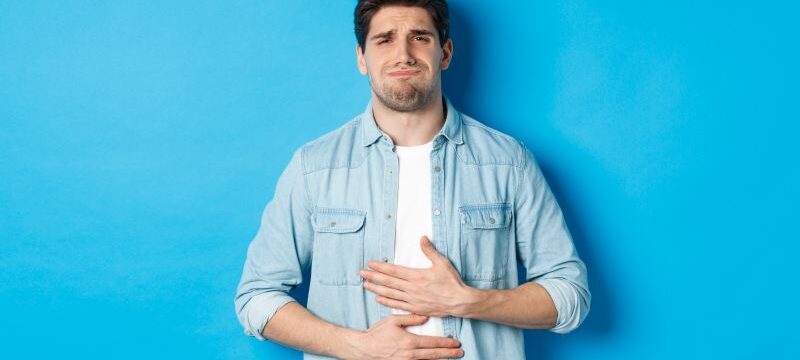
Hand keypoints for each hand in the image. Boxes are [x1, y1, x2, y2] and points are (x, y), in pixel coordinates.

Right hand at [343, 314, 463, 359]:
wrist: (363, 348)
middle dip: (448, 354)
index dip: (446, 343)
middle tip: (460, 353)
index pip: (432, 343)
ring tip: (452, 358)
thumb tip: (425, 317)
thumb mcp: (393, 321)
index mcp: (410, 342)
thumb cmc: (377, 333)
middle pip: (434, 355)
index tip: (456, 343)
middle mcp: (410, 355)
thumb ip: (410, 318)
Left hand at [360, 236, 476, 316]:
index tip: (370, 264)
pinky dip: (387, 302)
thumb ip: (430, 250)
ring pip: (390, 294)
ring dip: (376, 289)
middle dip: (373, 277)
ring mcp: (412, 300)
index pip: (394, 270)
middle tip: (361, 273)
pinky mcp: (415, 308)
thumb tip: (422, 238)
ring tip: (365, 285)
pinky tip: (378, 299)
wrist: (459, 302)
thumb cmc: (451, 282)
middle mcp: (412, 288)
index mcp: (416, 276)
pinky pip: (397, 305)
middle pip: (388, 282)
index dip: (380, 267)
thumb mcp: (442, 263)